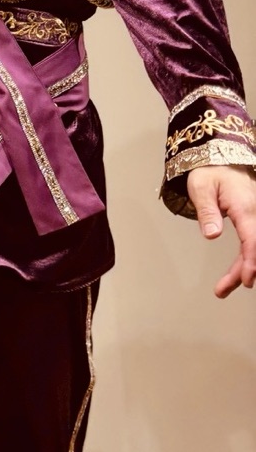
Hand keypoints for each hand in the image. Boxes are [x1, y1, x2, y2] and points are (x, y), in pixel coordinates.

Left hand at [185, 164, 255, 296]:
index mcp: (245, 207)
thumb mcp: (201, 188)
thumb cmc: (210, 173)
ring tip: (222, 288)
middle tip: (222, 290)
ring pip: (254, 249)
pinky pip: (252, 244)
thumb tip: (212, 234)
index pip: (253, 238)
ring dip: (243, 269)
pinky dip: (246, 260)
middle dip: (245, 272)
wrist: (222, 161)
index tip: (247, 279)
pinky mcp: (253, 222)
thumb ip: (207, 212)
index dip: (251, 261)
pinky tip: (236, 275)